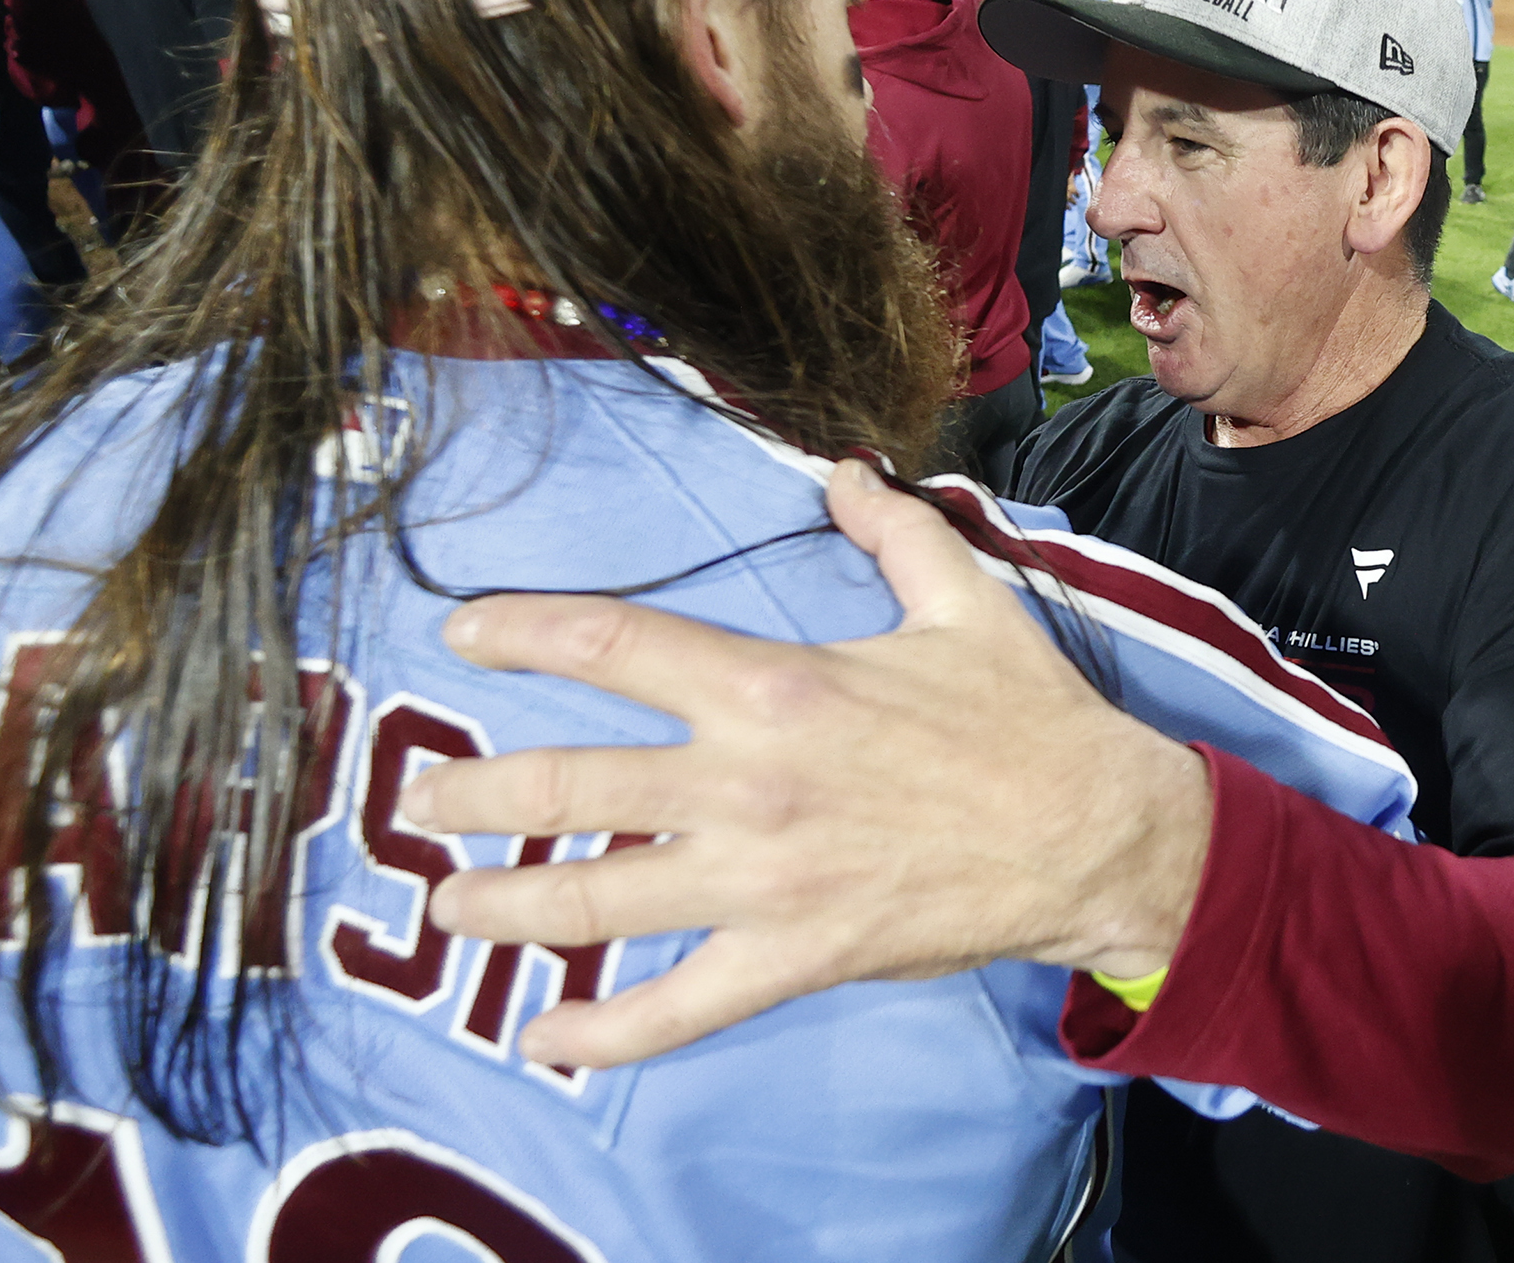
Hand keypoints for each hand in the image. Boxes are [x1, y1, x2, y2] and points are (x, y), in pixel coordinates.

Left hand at [401, 459, 1212, 1067]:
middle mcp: (746, 781)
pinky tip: (547, 1041)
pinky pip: (676, 1011)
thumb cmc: (1026, 717)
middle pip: (566, 787)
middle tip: (418, 801)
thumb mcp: (963, 600)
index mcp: (774, 685)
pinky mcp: (791, 958)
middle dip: (471, 795)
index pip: (612, 647)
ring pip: (594, 903)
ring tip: (444, 907)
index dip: (519, 633)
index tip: (460, 635)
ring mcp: (761, 880)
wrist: (1095, 834)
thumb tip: (844, 471)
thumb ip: (891, 529)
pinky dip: (602, 1035)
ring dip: (501, 909)